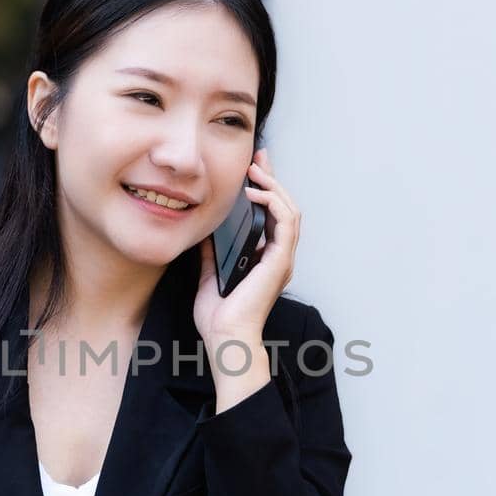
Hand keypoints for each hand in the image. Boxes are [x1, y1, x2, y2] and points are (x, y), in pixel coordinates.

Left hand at [193, 147, 300, 354]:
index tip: (254, 168)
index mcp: (265, 259)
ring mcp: (282, 258)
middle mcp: (278, 256)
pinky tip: (256, 193)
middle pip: (284, 207)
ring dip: (274, 186)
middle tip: (258, 157)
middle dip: (272, 178)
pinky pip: (286, 223)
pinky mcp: (280, 261)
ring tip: (256, 170)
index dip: (265, 189)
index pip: (271, 216)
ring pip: (290, 210)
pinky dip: (273, 203)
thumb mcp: (209, 275)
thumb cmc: (218, 316)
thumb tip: (205, 231)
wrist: (225, 337)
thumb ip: (211, 253)